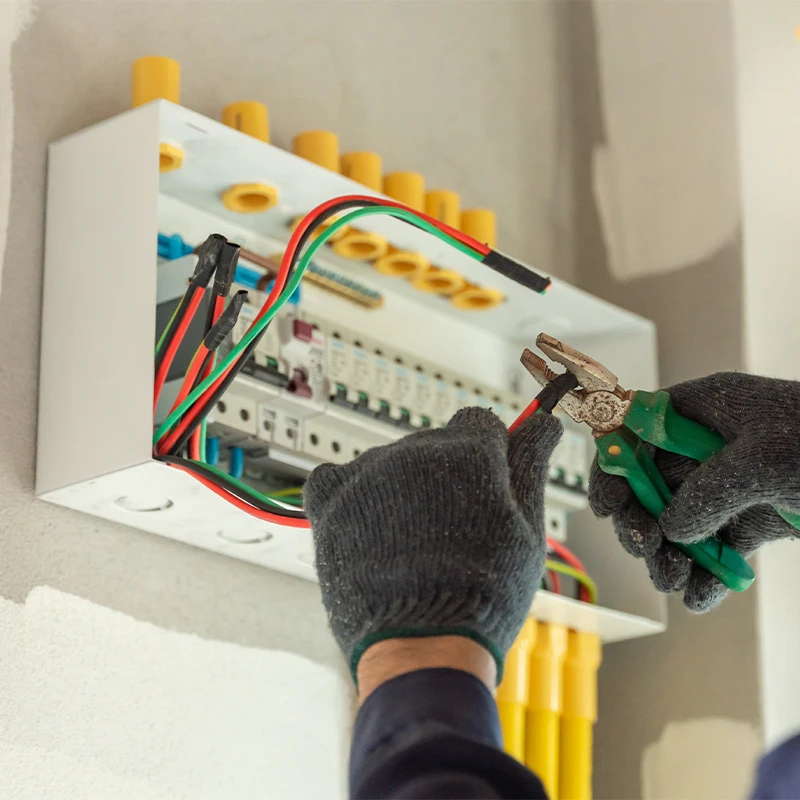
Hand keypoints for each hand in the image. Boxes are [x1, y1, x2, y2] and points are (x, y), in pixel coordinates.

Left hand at [304, 407, 561, 682]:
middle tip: (453, 527)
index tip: (486, 481)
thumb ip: (531, 465)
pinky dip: (350, 494)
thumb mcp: (526, 528)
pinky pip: (335, 475)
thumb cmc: (485, 594)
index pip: (478, 423)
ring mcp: (370, 473)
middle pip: (434, 443)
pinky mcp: (331, 500)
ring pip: (390, 462)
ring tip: (411, 542)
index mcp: (469, 450)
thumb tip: (544, 424)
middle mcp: (416, 449)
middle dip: (446, 475)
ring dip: (400, 488)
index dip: (488, 452)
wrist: (423, 645)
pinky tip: (367, 526)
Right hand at [589, 373, 799, 611]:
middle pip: (652, 483)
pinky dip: (708, 572)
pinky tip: (703, 596)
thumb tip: (672, 528)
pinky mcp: (756, 518)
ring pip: (680, 520)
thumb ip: (705, 492)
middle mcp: (710, 445)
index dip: (614, 465)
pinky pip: (717, 545)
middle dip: (643, 520)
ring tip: (675, 581)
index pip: (636, 430)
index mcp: (703, 410)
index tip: (606, 506)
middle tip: (647, 550)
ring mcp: (732, 483)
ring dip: (670, 554)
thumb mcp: (762, 461)